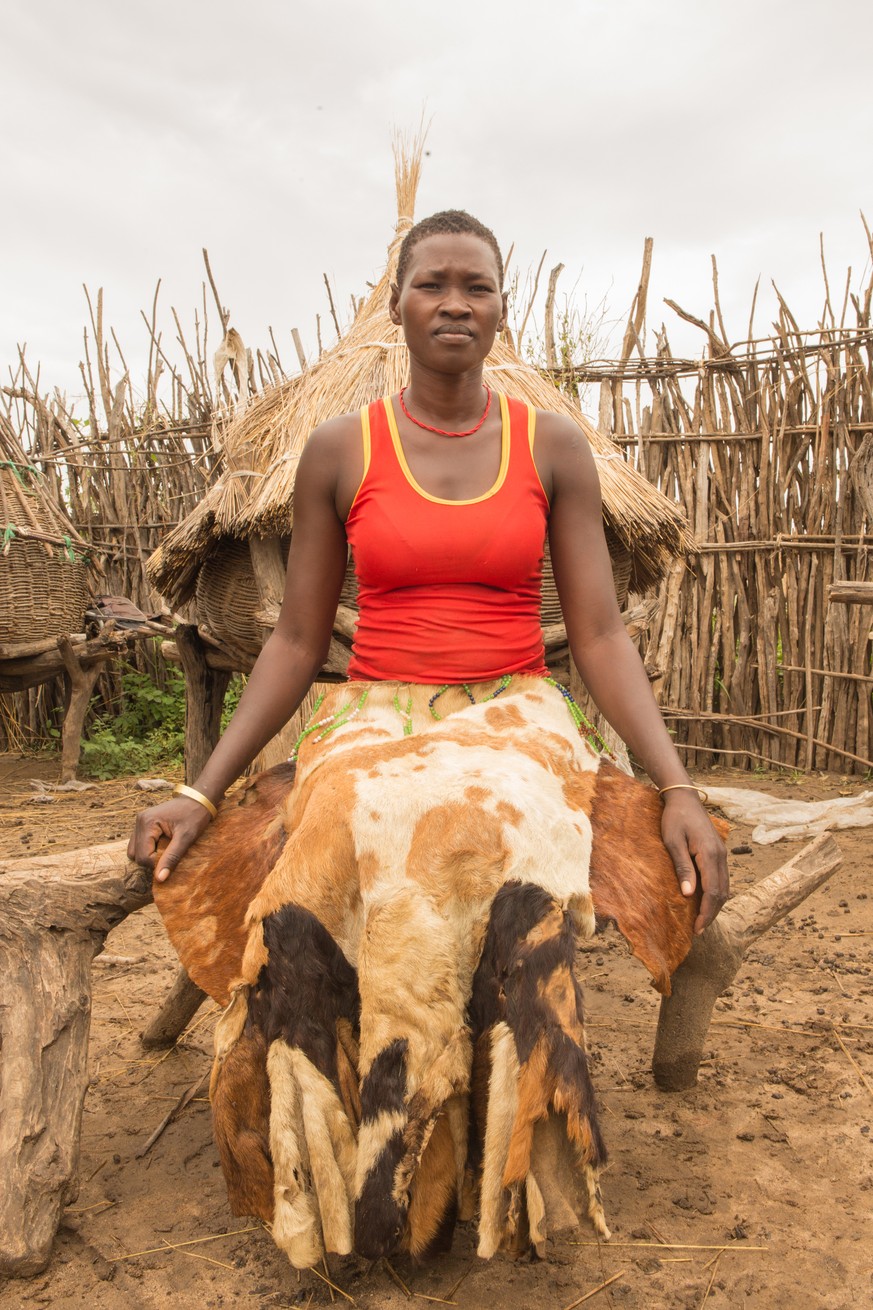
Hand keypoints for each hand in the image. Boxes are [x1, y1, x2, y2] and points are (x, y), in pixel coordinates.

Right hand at [127, 797, 212, 883]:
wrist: (199, 799)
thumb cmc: (195, 816)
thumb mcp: (186, 838)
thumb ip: (171, 858)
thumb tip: (159, 879)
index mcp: (148, 822)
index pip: (143, 856)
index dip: (156, 864)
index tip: (173, 860)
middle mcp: (139, 821)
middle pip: (136, 855)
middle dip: (152, 860)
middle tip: (170, 853)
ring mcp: (140, 821)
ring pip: (135, 850)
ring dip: (149, 855)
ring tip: (166, 849)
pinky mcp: (143, 824)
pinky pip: (139, 844)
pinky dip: (149, 849)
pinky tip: (163, 845)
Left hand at [660, 790, 728, 933]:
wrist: (684, 798)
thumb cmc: (674, 818)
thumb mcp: (673, 842)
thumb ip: (682, 868)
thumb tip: (688, 895)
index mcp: (709, 854)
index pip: (712, 891)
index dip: (706, 913)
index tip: (697, 929)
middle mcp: (720, 856)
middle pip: (722, 893)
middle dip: (712, 913)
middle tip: (698, 930)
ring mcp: (721, 854)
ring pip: (724, 886)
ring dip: (715, 905)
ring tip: (701, 920)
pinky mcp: (718, 852)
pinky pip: (721, 878)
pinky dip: (715, 893)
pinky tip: (705, 900)